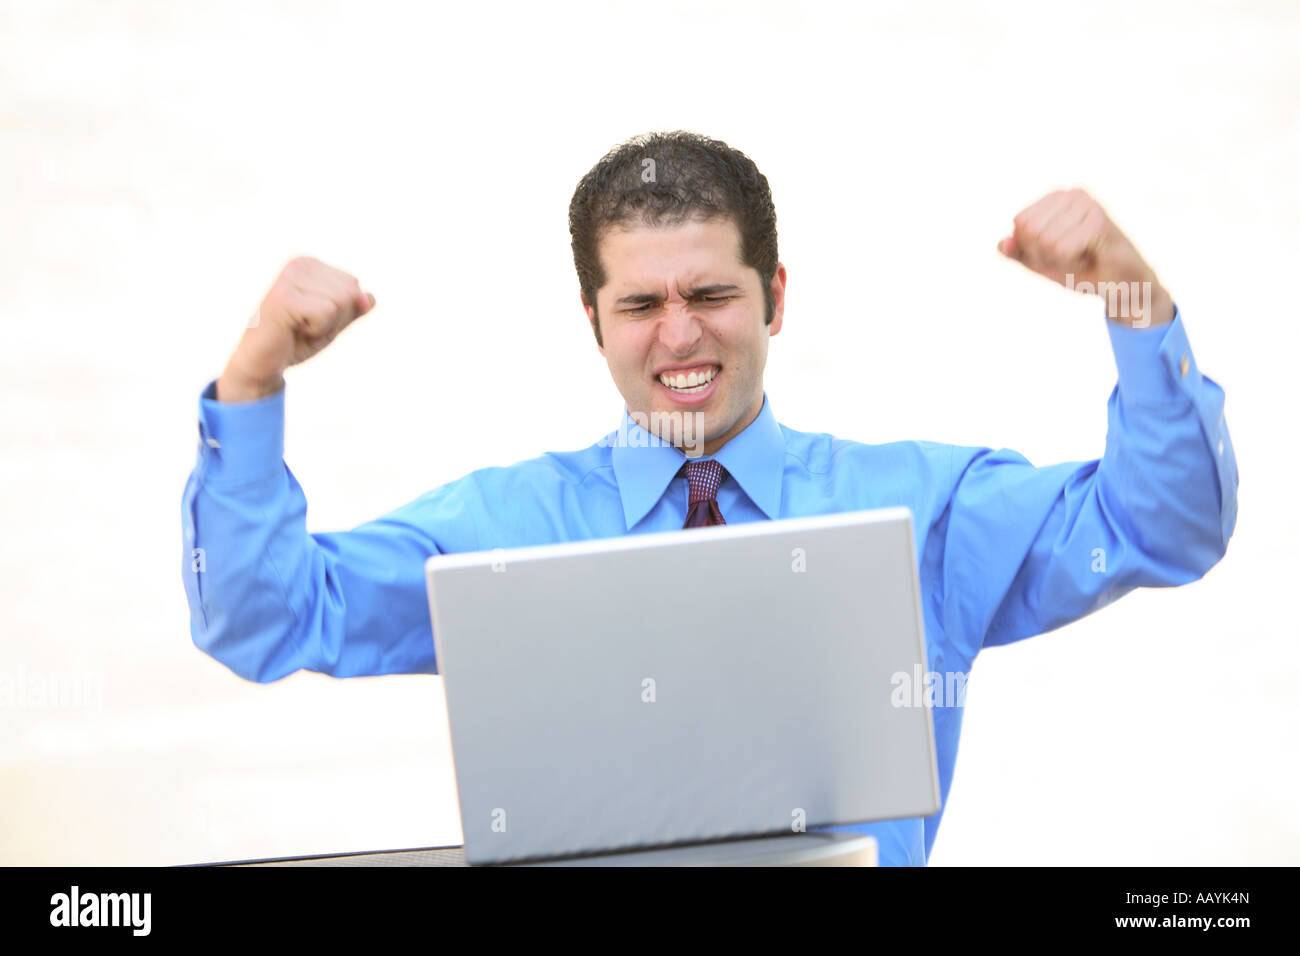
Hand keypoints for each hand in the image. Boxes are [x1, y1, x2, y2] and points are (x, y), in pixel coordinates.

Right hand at [217, 257, 375, 401]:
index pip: (354, 285)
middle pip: (351, 292)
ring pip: (341, 302)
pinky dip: (318, 331)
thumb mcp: (332, 324)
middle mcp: (299, 263)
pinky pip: (327, 312)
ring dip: (326, 327)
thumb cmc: (295, 341)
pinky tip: (293, 331)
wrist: (262, 363)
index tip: (313, 320)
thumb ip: (352, 310)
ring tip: (299, 329)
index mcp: (309, 264)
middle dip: (336, 320)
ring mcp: (289, 277)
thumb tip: (371, 298)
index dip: (341, 313)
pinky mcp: (284, 296)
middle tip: (306, 327)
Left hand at [997, 189, 1172, 327]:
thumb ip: (1018, 253)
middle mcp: (1072, 193)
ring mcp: (1088, 204)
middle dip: (1044, 255)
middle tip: (1072, 256)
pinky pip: (1060, 250)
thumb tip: (1002, 243)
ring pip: (1043, 241)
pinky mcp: (1099, 222)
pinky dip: (1071, 264)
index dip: (1032, 248)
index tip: (1058, 252)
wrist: (1122, 287)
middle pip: (1028, 230)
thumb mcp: (1041, 263)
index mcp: (1056, 198)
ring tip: (1083, 256)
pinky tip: (1092, 258)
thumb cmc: (1083, 271)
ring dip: (1060, 261)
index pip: (1019, 223)